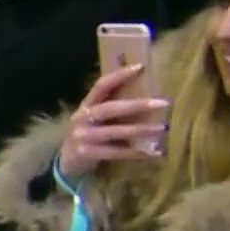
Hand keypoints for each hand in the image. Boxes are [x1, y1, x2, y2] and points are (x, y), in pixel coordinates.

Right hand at [57, 63, 168, 179]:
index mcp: (86, 105)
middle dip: (137, 105)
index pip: (101, 85)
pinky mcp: (87, 153)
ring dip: (141, 130)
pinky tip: (155, 153)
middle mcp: (82, 118)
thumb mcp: (94, 119)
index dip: (119, 75)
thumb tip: (146, 98)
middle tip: (162, 103)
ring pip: (115, 131)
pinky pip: (117, 152)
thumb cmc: (88, 136)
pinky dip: (137, 153)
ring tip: (162, 128)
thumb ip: (111, 109)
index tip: (141, 67)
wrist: (66, 162)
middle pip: (110, 108)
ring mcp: (83, 136)